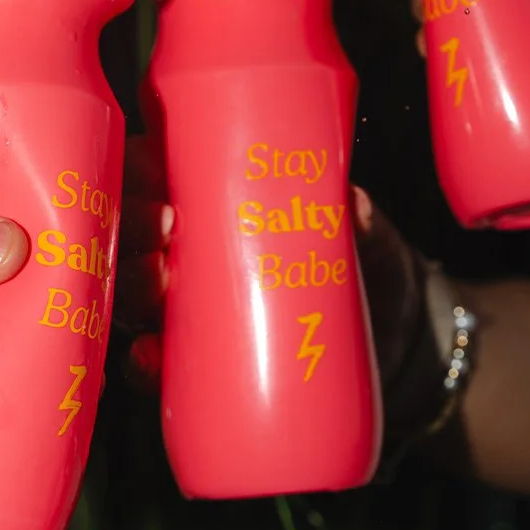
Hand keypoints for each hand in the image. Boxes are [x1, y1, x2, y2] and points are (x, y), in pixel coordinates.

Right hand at [115, 135, 422, 396]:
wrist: (397, 344)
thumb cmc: (369, 264)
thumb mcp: (367, 238)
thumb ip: (360, 222)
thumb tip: (352, 207)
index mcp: (213, 199)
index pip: (155, 173)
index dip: (138, 166)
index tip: (154, 164)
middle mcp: (188, 250)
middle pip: (133, 231)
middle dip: (133, 224)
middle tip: (165, 224)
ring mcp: (190, 308)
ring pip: (133, 293)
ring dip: (132, 286)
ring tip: (159, 280)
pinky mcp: (200, 363)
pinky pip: (154, 365)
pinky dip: (142, 364)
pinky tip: (148, 358)